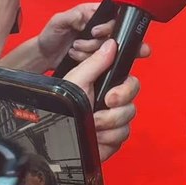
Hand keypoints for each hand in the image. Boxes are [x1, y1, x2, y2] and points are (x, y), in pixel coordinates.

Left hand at [34, 3, 118, 66]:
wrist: (45, 55)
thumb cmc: (49, 35)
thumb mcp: (58, 20)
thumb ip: (74, 15)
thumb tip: (87, 16)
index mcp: (88, 12)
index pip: (109, 14)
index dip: (105, 24)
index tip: (94, 31)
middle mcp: (94, 25)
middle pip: (110, 33)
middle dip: (94, 41)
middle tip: (79, 41)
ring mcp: (94, 40)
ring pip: (105, 47)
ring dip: (88, 50)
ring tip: (74, 46)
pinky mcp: (93, 53)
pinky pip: (99, 58)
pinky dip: (85, 58)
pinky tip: (75, 54)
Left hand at [63, 39, 144, 160]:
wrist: (53, 133)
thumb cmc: (61, 105)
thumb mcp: (77, 80)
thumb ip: (95, 62)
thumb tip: (111, 43)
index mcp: (105, 85)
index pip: (130, 83)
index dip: (125, 90)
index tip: (110, 97)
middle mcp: (111, 103)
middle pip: (132, 105)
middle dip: (115, 111)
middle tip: (99, 113)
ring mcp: (113, 122)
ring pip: (127, 123)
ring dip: (108, 127)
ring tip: (91, 126)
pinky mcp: (112, 139)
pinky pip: (121, 139)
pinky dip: (107, 140)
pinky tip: (95, 138)